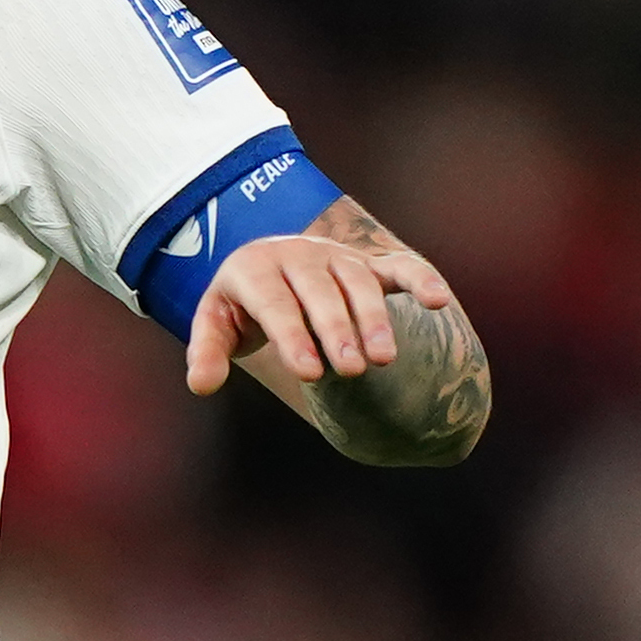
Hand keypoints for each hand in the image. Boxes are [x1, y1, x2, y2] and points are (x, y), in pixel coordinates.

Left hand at [184, 228, 460, 398]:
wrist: (269, 267)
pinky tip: (439, 301)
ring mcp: (336, 256)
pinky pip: (399, 265)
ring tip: (384, 359)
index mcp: (255, 267)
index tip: (309, 372)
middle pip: (320, 292)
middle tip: (351, 371)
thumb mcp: (216, 323)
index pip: (275, 302)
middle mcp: (298, 255)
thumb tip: (201, 385)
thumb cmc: (243, 307)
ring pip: (358, 282)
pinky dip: (421, 278)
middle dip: (337, 331)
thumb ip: (208, 352)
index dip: (292, 336)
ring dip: (374, 318)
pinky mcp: (369, 263)